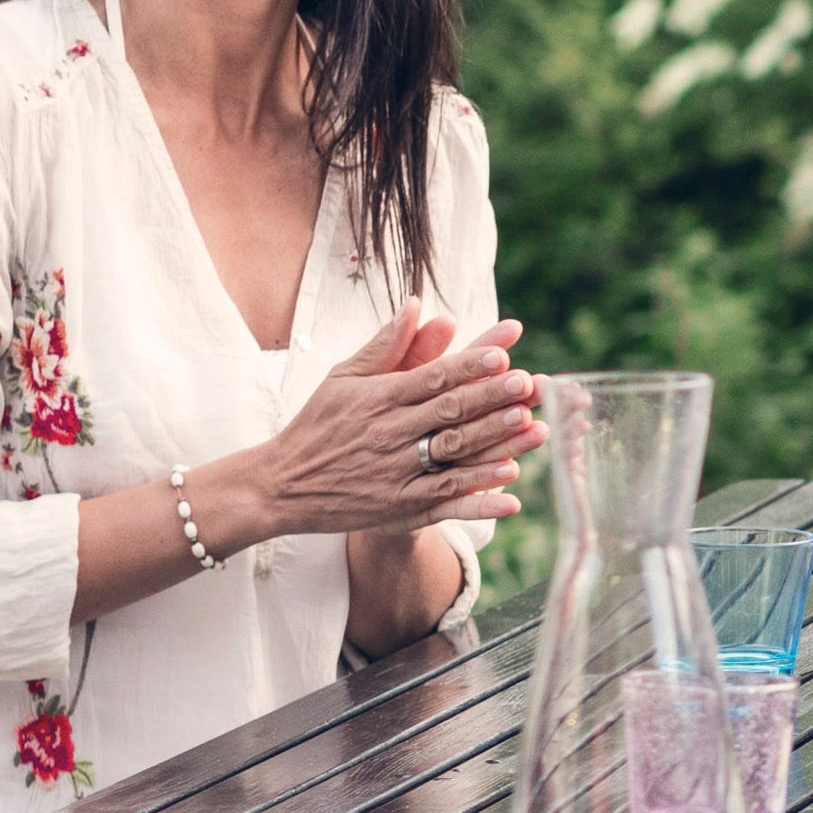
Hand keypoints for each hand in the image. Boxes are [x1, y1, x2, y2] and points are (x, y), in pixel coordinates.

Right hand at [215, 307, 540, 545]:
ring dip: (494, 443)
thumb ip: (385, 345)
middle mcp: (389, 434)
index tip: (503, 353)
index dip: (468, 366)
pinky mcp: (399, 507)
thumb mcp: (344, 378)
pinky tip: (510, 490)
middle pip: (448, 413)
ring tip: (530, 428)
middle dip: (490, 398)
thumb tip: (416, 305)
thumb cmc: (319, 424)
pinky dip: (478, 496)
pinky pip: (444, 500)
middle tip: (528, 384)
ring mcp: (396, 473)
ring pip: (452, 455)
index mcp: (379, 399)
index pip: (431, 377)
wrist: (283, 485)